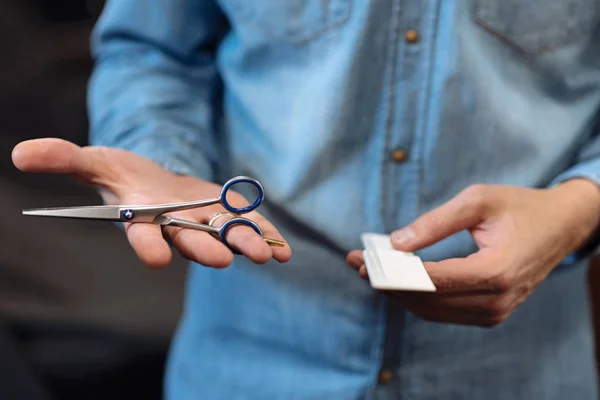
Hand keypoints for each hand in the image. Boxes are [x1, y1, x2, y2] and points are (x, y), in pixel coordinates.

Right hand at [12, 138, 291, 268]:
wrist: (157, 183)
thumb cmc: (123, 175)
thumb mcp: (95, 160)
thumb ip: (65, 158)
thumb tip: (21, 154)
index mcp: (143, 219)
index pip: (141, 235)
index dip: (146, 245)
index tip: (153, 257)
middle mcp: (176, 227)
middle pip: (190, 241)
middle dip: (204, 250)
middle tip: (220, 261)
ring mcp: (205, 223)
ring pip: (225, 237)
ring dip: (243, 245)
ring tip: (264, 257)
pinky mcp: (226, 216)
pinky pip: (248, 227)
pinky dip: (265, 236)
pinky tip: (284, 250)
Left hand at [347, 181, 599, 326]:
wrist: (560, 227)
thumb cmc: (519, 208)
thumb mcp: (477, 201)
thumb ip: (435, 222)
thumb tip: (395, 242)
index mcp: (495, 272)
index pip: (430, 281)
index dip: (390, 272)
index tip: (360, 260)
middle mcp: (494, 301)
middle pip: (425, 300)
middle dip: (385, 283)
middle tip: (355, 263)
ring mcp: (493, 313)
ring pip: (430, 310)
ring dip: (396, 292)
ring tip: (367, 269)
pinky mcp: (489, 314)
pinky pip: (442, 311)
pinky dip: (415, 297)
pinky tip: (395, 279)